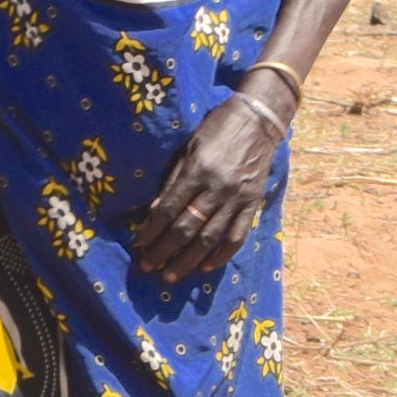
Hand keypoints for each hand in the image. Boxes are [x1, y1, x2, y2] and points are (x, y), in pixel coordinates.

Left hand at [130, 89, 286, 282]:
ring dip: (188, 260)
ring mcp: (237, 198)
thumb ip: (173, 180)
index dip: (151, 230)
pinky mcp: (253, 203)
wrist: (259, 120)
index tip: (137, 244)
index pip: (168, 209)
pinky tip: (206, 267)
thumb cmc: (216, 130)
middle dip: (164, 250)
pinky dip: (221, 254)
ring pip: (210, 238)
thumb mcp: (188, 148)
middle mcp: (217, 188)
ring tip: (171, 275)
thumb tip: (154, 211)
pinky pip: (237, 235)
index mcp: (196, 171)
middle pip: (186, 228)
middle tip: (147, 267)